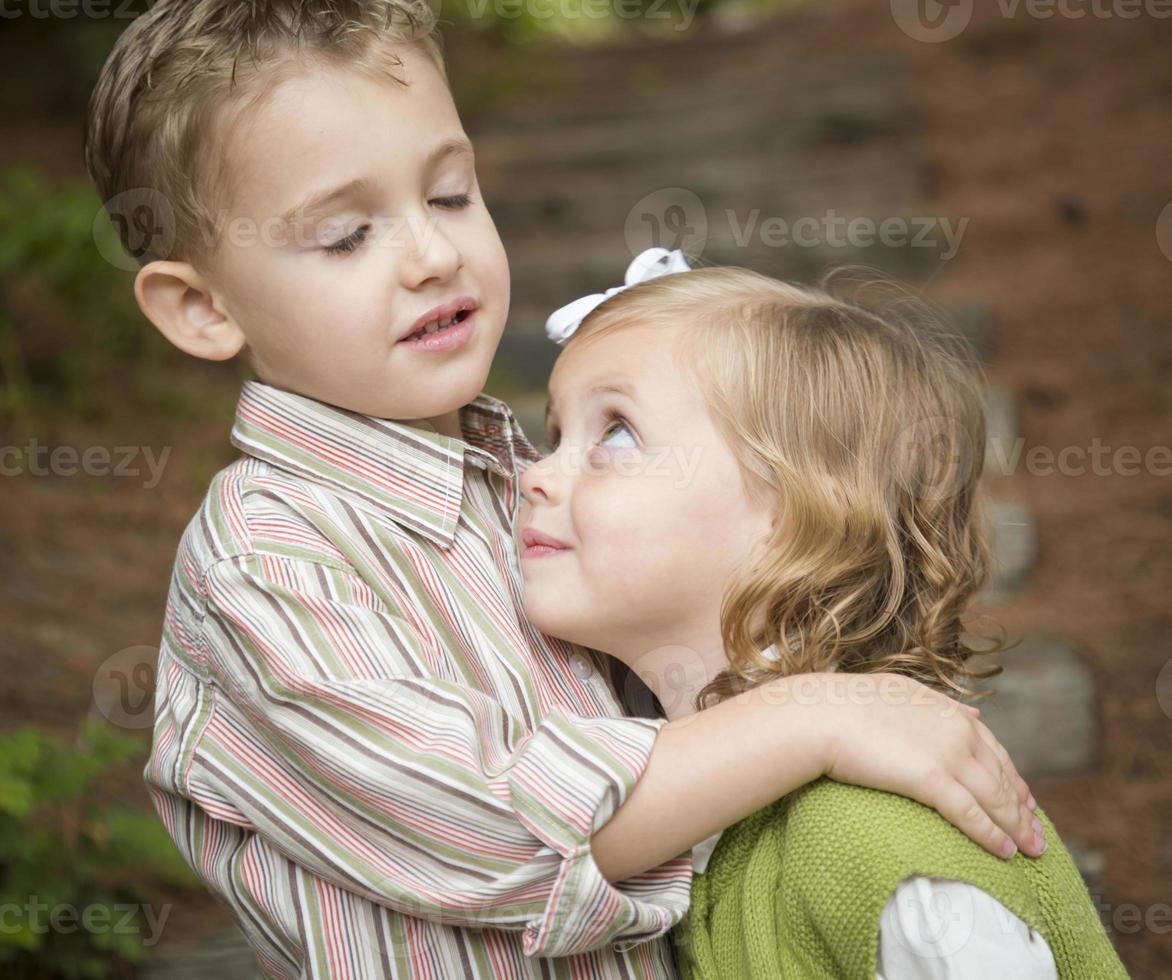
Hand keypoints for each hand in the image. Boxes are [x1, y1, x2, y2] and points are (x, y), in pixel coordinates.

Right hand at [807, 672, 1043, 858]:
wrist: (822, 714)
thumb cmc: (850, 705)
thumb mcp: (904, 693)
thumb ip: (942, 706)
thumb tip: (974, 714)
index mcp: (951, 712)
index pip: (995, 751)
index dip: (1013, 779)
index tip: (1025, 801)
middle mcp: (959, 731)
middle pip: (1002, 778)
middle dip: (1023, 810)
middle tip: (1038, 835)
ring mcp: (948, 755)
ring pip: (995, 799)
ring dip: (1017, 828)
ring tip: (1032, 850)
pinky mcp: (931, 779)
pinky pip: (971, 814)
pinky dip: (991, 834)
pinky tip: (1004, 851)